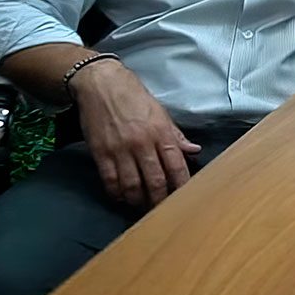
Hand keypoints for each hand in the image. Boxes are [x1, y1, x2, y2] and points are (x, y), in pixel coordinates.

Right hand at [72, 60, 201, 207]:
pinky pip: (110, 180)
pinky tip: (121, 197)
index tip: (184, 199)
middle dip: (159, 199)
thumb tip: (194, 150)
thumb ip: (176, 135)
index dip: (181, 186)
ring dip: (138, 200)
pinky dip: (116, 193)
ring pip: (132, 185)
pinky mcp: (100, 152)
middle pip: (155, 180)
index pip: (176, 165)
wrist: (102, 84)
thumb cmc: (134, 97)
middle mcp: (142, 143)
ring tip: (142, 206)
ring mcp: (120, 149)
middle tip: (161, 210)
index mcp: (162, 133)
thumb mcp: (161, 113)